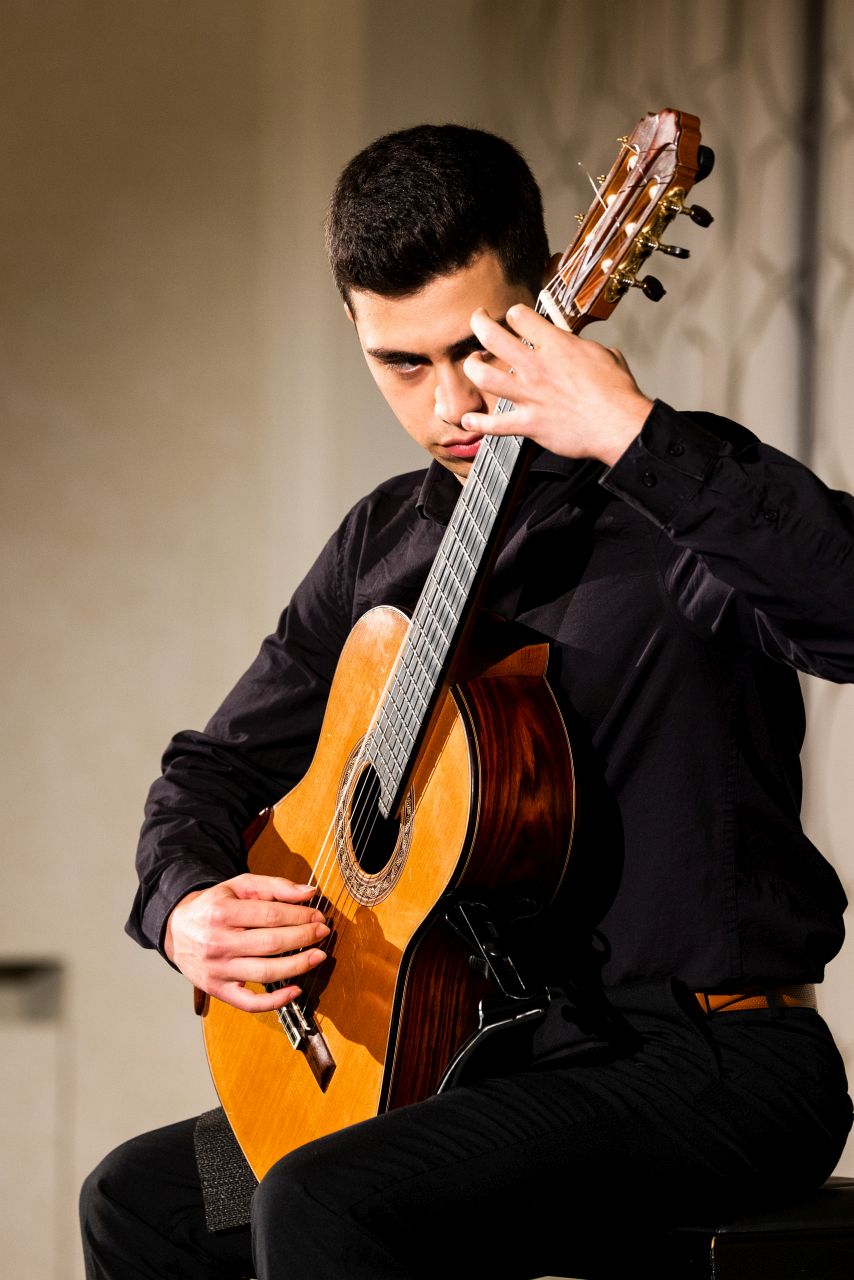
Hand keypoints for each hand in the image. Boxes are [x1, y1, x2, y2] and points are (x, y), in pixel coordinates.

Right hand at [164, 874, 329, 1011]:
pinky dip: (275, 1001)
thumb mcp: (238, 887)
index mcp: (222, 912)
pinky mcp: (217, 990)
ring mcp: (217, 970)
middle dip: (304, 937)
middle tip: (323, 933)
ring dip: (298, 966)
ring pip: (265, 972)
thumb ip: (274, 886)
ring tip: (318, 957)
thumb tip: (309, 893)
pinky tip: (295, 990)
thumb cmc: (214, 907)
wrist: (177, 931)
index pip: (271, 915)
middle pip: (271, 943)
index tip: (318, 916)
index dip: (301, 916)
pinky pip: (249, 1002)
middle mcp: (217, 942)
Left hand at [462, 304, 652, 465]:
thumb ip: (583, 348)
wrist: (618, 424)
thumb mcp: (604, 354)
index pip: (520, 316)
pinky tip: (469, 421)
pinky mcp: (528, 424)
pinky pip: (494, 425)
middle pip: (492, 337)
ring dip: (472, 368)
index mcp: (556, 345)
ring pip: (484, 377)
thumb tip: (581, 348)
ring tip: (473, 365)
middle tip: (477, 321)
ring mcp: (529, 395)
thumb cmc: (616, 393)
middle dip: (478, 324)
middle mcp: (536, 367)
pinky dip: (477, 424)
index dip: (514, 314)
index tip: (514, 318)